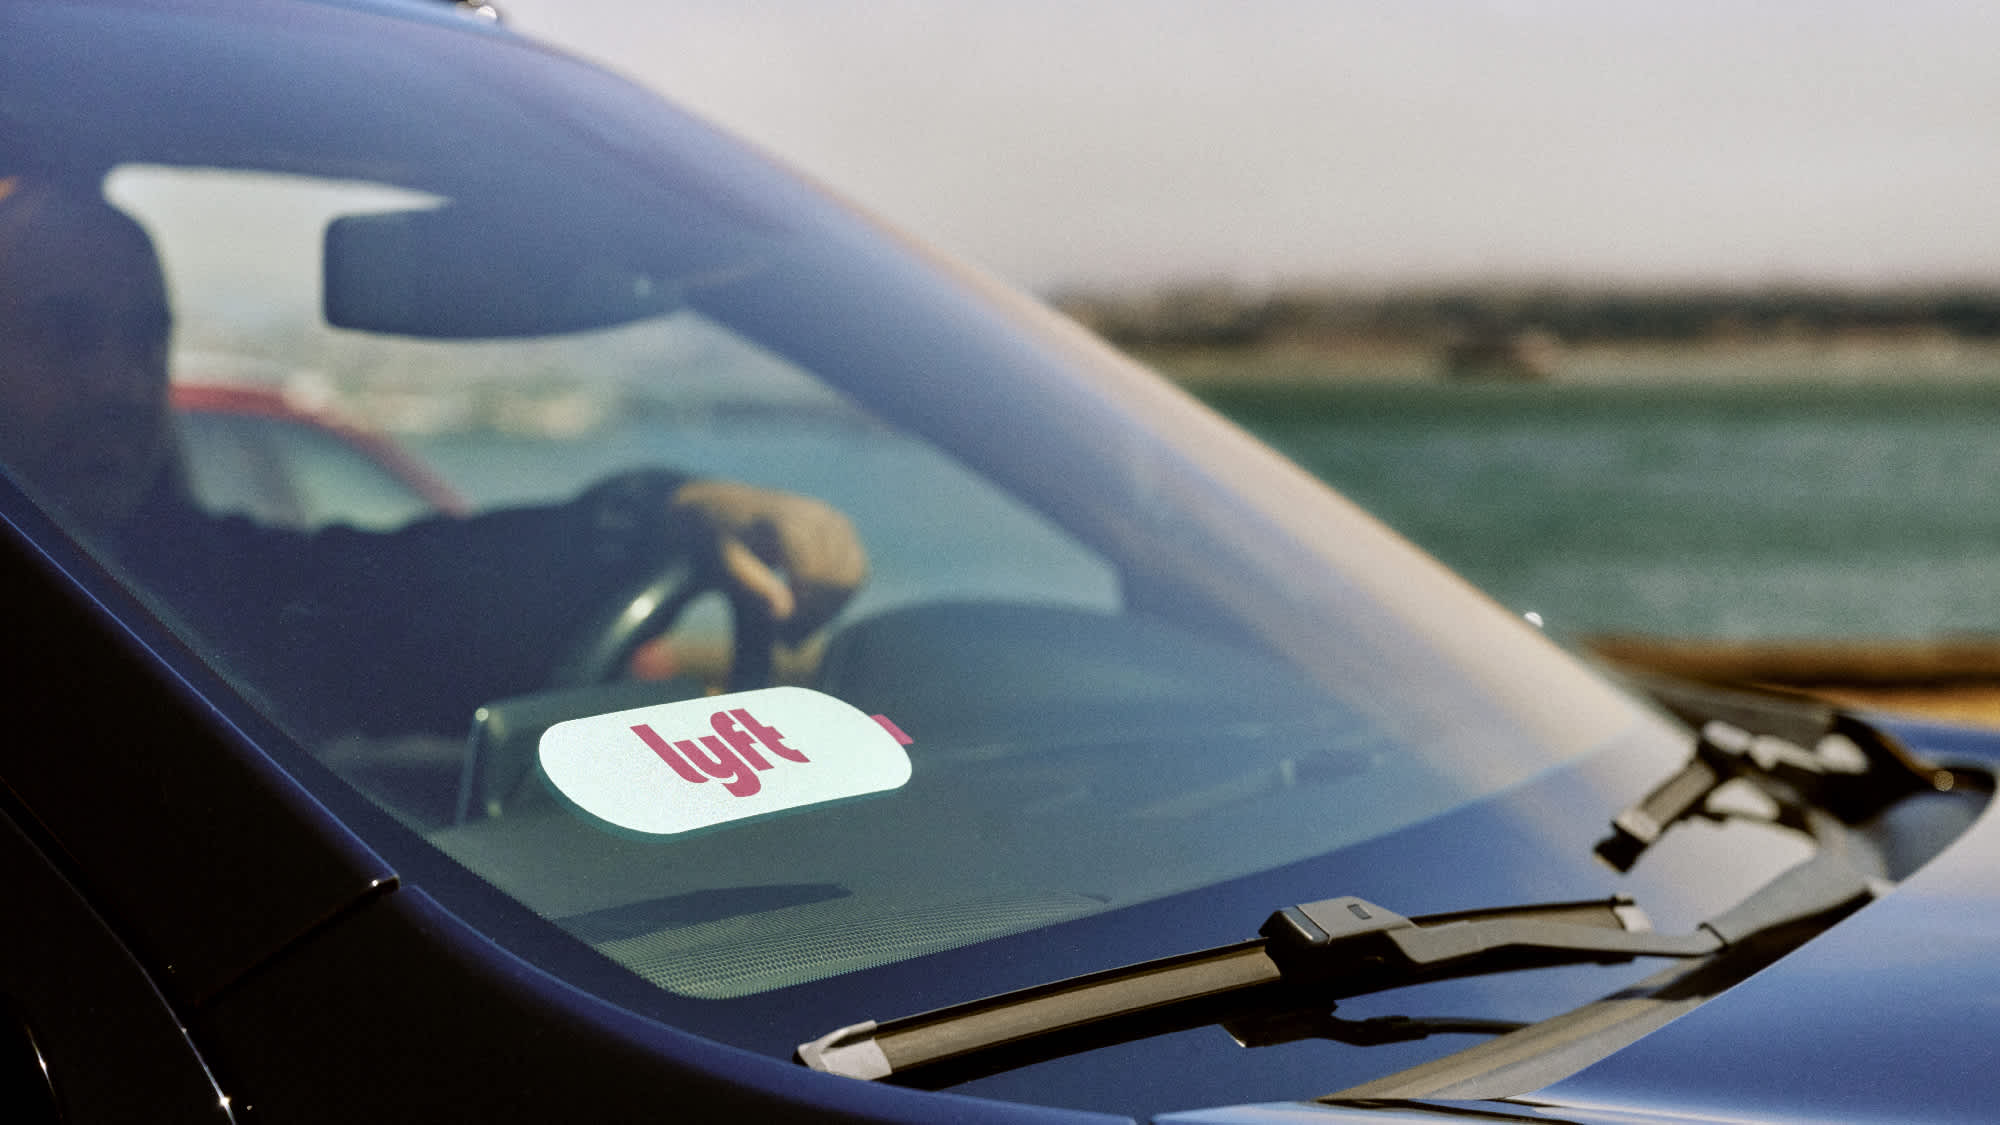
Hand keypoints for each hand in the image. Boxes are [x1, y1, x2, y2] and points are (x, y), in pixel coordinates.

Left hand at [669, 479, 867, 642]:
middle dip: (814, 614)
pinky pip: (858, 572)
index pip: (811, 573)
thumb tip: (784, 613)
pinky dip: (840, 597)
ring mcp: (835, 520)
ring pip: (851, 578)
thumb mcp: (725, 565)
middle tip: (787, 638)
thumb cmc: (723, 540)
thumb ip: (754, 587)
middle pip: (833, 578)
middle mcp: (816, 514)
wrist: (730, 508)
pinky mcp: (845, 531)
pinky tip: (812, 609)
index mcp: (783, 518)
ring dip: (830, 610)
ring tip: (799, 627)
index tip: (779, 630)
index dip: (800, 608)